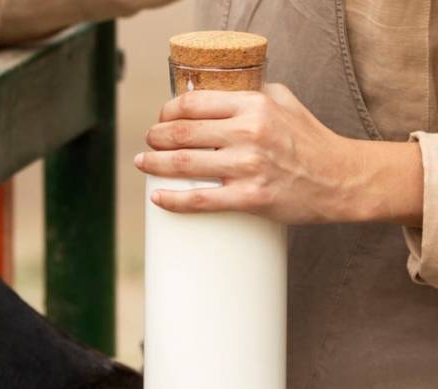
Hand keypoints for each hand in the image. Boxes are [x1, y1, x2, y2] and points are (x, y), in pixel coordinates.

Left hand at [135, 84, 423, 225]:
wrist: (341, 179)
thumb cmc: (310, 139)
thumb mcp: (284, 101)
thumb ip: (250, 92)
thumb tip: (214, 92)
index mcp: (253, 105)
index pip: (192, 103)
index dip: (167, 112)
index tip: (161, 119)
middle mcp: (248, 132)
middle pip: (180, 133)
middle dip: (154, 138)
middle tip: (148, 143)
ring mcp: (248, 167)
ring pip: (183, 164)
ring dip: (153, 164)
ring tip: (143, 164)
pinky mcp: (250, 198)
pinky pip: (200, 200)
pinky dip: (172, 200)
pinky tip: (157, 197)